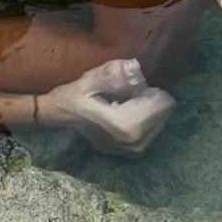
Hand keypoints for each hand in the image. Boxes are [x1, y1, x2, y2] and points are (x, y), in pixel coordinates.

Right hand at [39, 58, 175, 155]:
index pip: (164, 104)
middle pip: (164, 113)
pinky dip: (142, 119)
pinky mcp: (133, 152)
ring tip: (122, 104)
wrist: (57, 120)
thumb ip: (113, 74)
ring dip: (146, 110)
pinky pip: (152, 130)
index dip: (149, 89)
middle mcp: (136, 143)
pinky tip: (122, 113)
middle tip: (124, 94)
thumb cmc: (72, 98)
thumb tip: (136, 68)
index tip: (129, 87)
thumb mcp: (89, 80)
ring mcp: (135, 151)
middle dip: (149, 100)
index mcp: (127, 126)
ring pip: (160, 121)